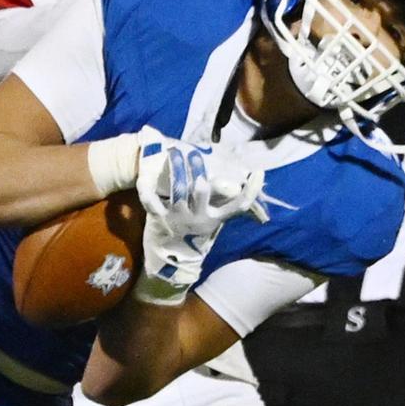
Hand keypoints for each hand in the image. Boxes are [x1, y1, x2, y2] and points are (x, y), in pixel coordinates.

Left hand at [133, 126, 266, 304]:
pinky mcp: (160, 217)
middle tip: (196, 153)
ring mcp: (178, 217)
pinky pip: (152, 203)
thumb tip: (252, 182)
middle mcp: (198, 217)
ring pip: (177, 191)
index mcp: (215, 217)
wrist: (173, 253)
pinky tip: (145, 177)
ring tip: (175, 152)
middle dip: (198, 172)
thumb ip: (228, 203)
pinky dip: (147, 192)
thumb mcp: (215, 218)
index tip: (259, 173)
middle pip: (201, 192)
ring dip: (177, 170)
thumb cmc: (197, 226)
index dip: (251, 191)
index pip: (238, 205)